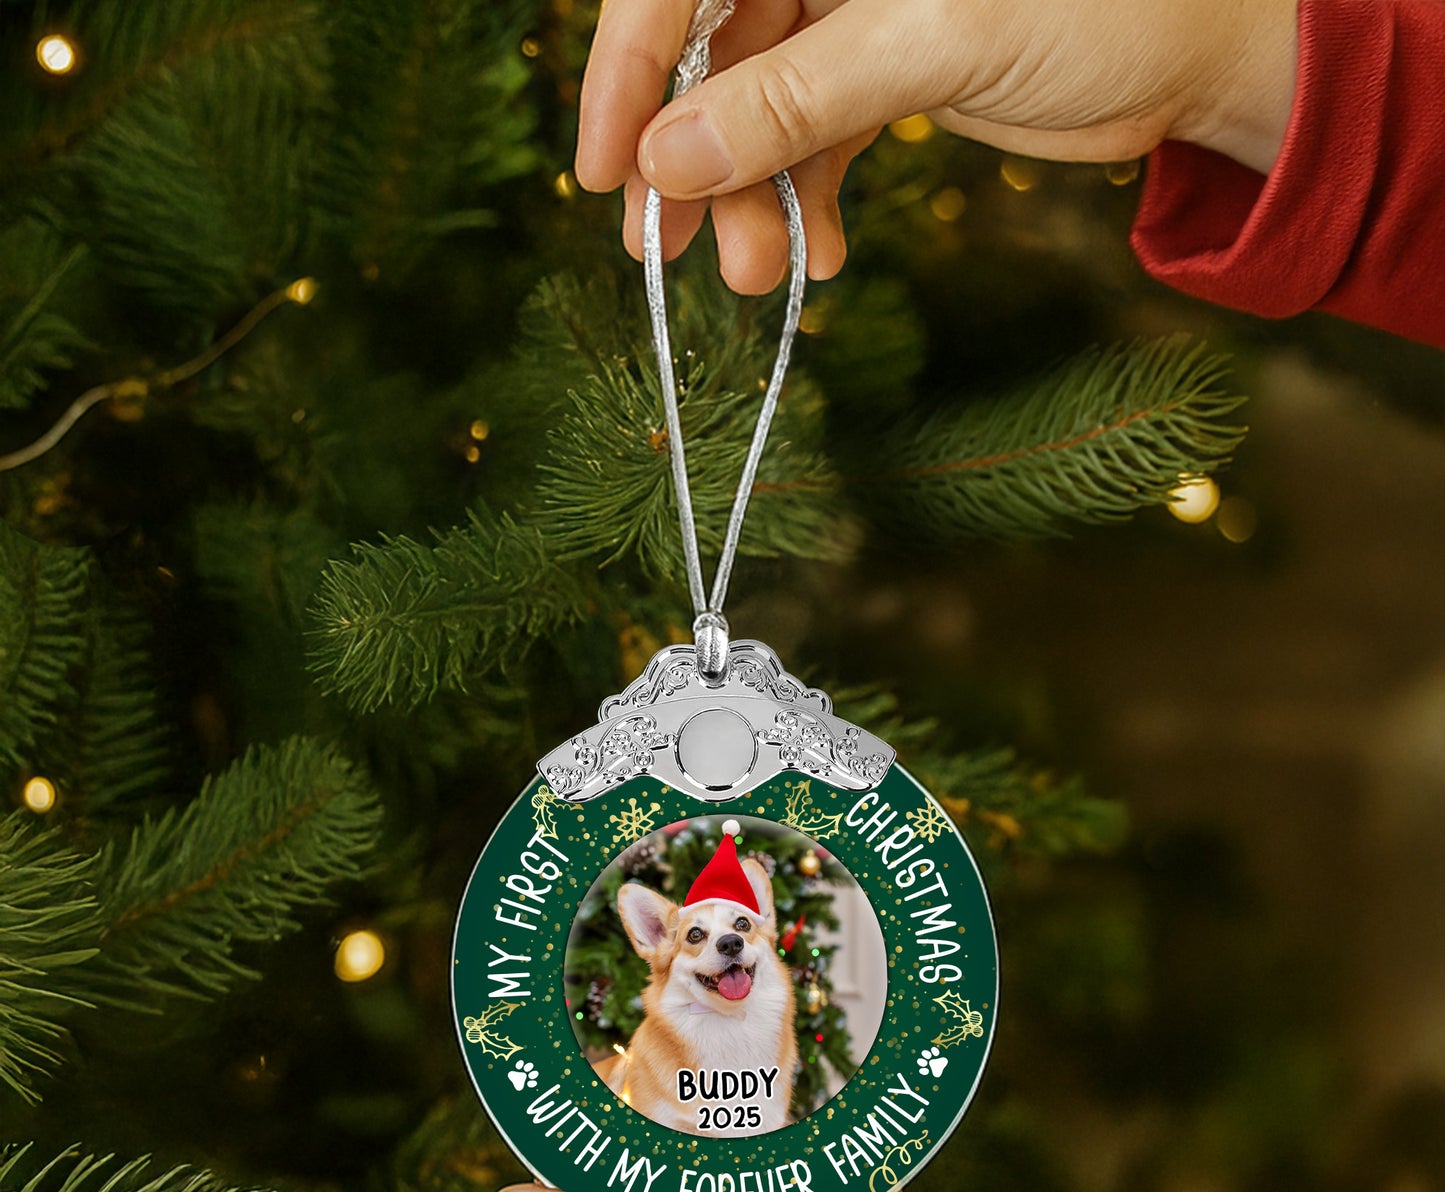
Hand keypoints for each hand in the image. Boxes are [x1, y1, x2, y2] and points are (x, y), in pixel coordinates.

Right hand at [575, 0, 1297, 292]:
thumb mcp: (933, 39)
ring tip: (763, 280)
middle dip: (694, 161)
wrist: (1197, 51)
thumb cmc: (1098, 1)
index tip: (608, 172)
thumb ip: (796, 96)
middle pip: (710, 54)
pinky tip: (818, 258)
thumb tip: (668, 159)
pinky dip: (802, 205)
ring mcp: (846, 14)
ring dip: (748, 203)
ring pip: (755, 112)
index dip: (630, 70)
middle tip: (675, 257)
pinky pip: (808, 143)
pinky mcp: (878, 72)